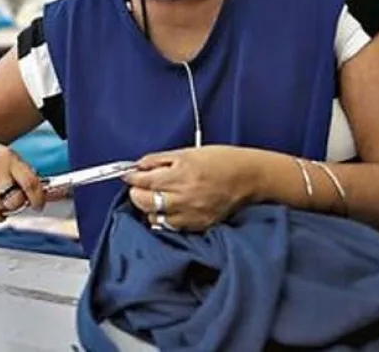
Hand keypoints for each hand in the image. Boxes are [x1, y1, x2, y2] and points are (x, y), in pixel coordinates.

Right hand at [0, 140, 44, 221]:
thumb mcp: (14, 160)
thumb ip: (28, 178)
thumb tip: (45, 197)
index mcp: (9, 159)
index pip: (29, 184)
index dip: (38, 199)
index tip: (38, 205)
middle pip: (15, 201)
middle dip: (20, 203)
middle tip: (18, 197)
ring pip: (3, 210)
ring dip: (7, 207)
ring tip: (3, 195)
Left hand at [124, 145, 261, 231]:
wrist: (250, 177)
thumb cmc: (220, 160)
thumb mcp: (187, 152)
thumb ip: (159, 160)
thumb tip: (137, 166)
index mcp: (181, 175)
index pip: (143, 182)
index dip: (131, 177)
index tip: (128, 175)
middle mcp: (184, 197)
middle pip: (144, 202)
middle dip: (136, 193)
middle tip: (139, 186)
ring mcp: (191, 214)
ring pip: (155, 218)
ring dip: (149, 208)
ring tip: (155, 198)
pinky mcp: (199, 225)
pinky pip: (171, 227)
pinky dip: (164, 218)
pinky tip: (168, 208)